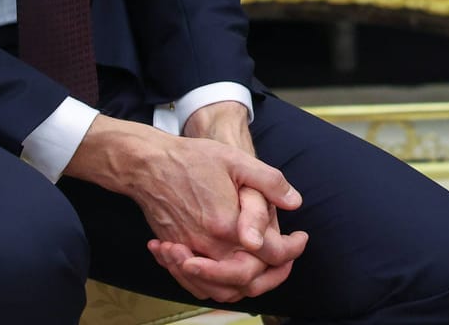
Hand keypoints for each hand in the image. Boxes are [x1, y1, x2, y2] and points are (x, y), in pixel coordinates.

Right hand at [144, 102, 307, 301]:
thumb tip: (295, 201)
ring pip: (221, 289)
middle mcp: (208, 245)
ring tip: (262, 270)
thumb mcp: (237, 161)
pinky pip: (197, 284)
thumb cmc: (191, 159)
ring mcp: (189, 252)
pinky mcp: (176, 252)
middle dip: (273, 275)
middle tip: (286, 260)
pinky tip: (227, 272)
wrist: (148, 165)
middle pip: (247, 280)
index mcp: (227, 225)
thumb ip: (269, 182)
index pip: (269, 253)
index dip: (292, 249)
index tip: (300, 239)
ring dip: (246, 286)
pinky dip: (216, 285)